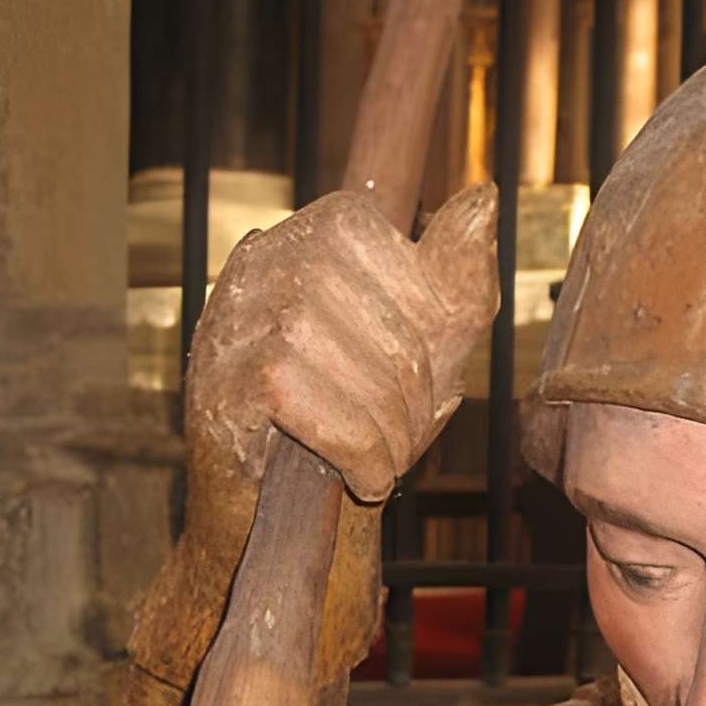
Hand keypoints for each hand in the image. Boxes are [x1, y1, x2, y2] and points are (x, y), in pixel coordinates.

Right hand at [187, 182, 498, 506]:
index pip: (420, 278)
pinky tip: (361, 477)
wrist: (269, 505)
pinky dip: (357, 455)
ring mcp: (236, 312)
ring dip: (388, 438)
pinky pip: (313, 406)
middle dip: (413, 405)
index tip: (419, 393)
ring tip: (381, 462)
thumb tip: (484, 199)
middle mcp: (272, 254)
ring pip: (354, 370)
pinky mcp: (221, 376)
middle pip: (393, 333)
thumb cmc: (347, 418)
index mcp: (324, 230)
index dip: (435, 353)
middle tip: (400, 441)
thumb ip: (457, 283)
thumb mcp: (423, 351)